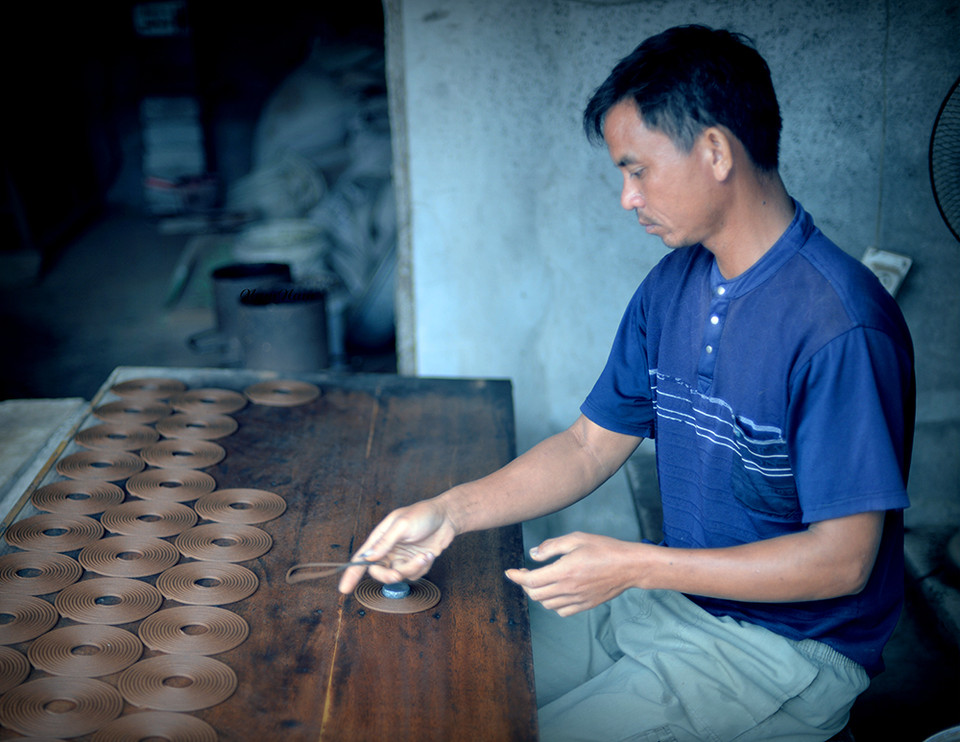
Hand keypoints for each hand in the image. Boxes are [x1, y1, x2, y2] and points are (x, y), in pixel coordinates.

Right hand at [338, 498, 457, 593]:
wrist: (447, 517)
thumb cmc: (423, 515)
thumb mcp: (402, 525)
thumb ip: (385, 542)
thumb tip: (368, 557)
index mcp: (380, 537)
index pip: (361, 557)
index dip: (351, 574)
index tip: (344, 589)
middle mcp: (389, 549)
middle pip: (379, 572)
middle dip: (388, 575)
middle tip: (397, 574)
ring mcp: (402, 557)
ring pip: (399, 575)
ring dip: (412, 568)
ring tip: (423, 555)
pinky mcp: (415, 563)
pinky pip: (413, 575)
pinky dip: (422, 567)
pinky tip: (428, 554)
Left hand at [504, 532, 641, 615]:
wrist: (629, 566)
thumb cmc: (604, 548)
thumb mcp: (576, 539)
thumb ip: (551, 546)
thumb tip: (533, 554)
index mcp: (564, 571)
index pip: (530, 580)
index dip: (516, 577)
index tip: (509, 572)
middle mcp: (568, 589)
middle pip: (535, 595)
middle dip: (525, 585)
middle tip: (525, 573)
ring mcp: (577, 599)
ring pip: (547, 605)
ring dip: (538, 594)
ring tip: (540, 581)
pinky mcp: (585, 605)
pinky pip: (562, 611)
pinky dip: (553, 604)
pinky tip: (556, 592)